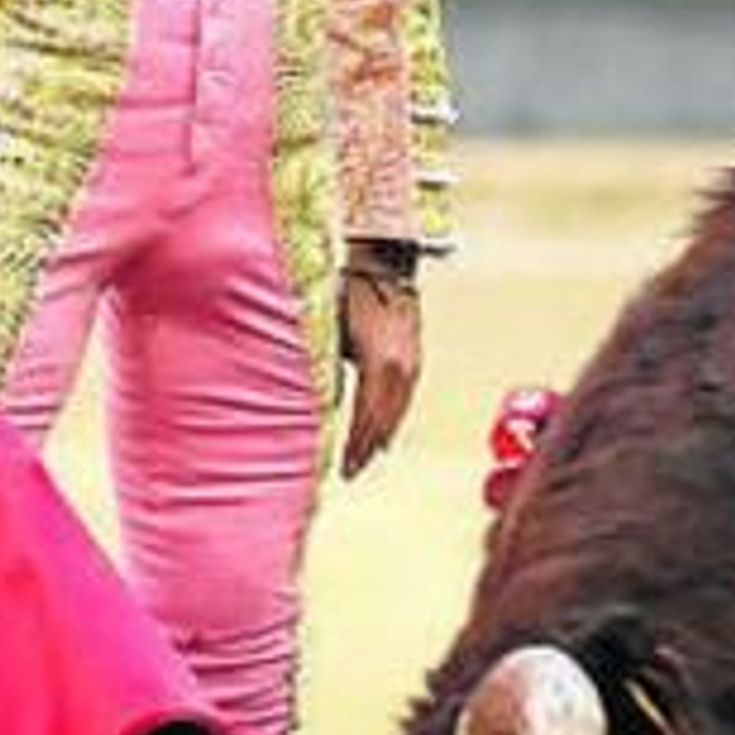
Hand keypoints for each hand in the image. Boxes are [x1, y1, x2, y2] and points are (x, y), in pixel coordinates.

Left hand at [339, 268, 421, 479]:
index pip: (367, 417)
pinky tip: (385, 431)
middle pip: (385, 420)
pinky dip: (394, 417)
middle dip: (368, 448)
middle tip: (350, 471)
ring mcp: (412, 363)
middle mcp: (401, 368)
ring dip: (382, 436)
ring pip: (398, 411)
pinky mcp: (415, 357)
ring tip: (366, 458)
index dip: (356, 445)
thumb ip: (327, 370)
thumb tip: (319, 407)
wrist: (383, 263)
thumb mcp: (332, 333)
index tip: (344, 468)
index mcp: (378, 364)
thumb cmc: (347, 293)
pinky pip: (405, 398)